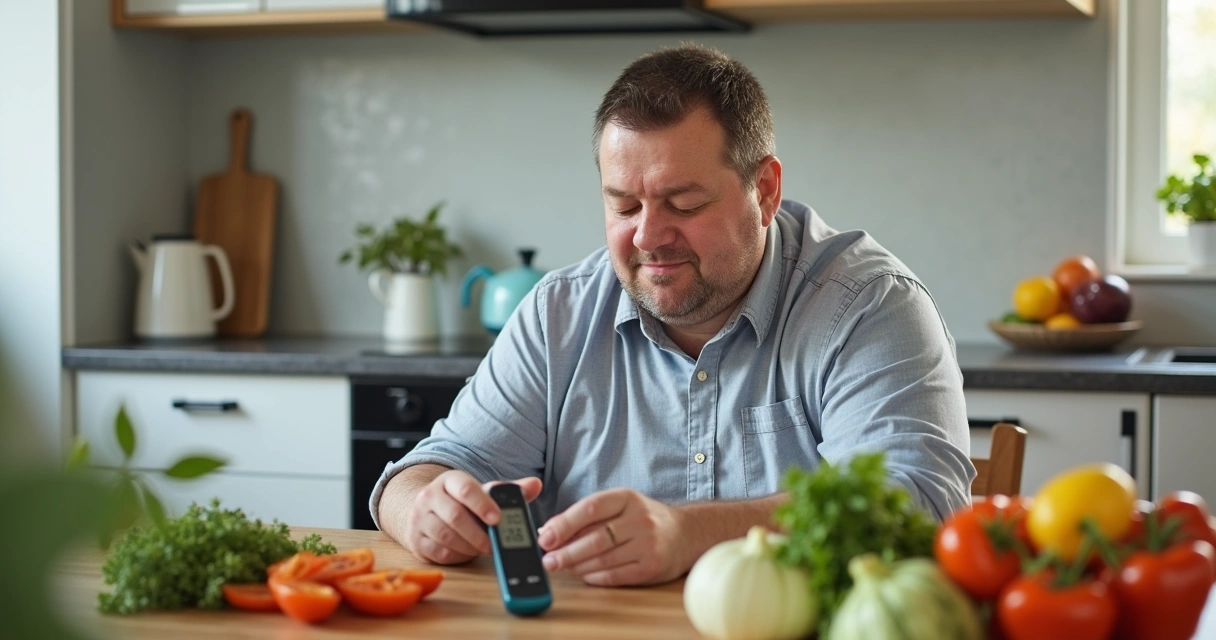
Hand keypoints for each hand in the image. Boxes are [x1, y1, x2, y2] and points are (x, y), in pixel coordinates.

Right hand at [405, 470, 541, 564]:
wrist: (424, 510)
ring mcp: (419, 518)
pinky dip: (457, 555)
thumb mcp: (482, 492)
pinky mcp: (415, 540)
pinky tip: (467, 552)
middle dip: (479, 534)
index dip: (483, 505)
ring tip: (482, 548)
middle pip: (455, 516)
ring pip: (446, 536)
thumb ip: (508, 491)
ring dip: (469, 546)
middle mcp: (429, 496)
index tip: (498, 519)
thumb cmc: (461, 502)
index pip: (465, 489)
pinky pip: (439, 552)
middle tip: (494, 545)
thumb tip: (536, 484)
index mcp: (449, 481)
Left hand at [537, 488, 685, 586]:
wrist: (685, 534)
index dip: (565, 523)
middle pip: (595, 538)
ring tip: (563, 567)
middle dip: (566, 552)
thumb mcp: (619, 506)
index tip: (546, 537)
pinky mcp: (651, 566)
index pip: (591, 508)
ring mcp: (648, 544)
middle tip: (548, 560)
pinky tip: (584, 574)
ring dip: (578, 566)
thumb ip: (586, 516)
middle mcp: (640, 519)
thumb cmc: (643, 519)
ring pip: (603, 559)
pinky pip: (615, 575)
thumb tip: (549, 531)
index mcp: (627, 498)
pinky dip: (594, 577)